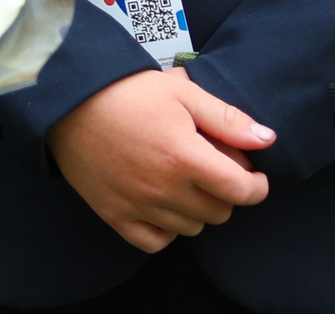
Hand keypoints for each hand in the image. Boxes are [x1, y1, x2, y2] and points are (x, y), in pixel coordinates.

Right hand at [48, 68, 272, 250]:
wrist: (67, 100)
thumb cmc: (125, 91)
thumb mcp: (180, 92)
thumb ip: (226, 118)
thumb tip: (268, 139)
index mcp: (183, 156)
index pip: (242, 191)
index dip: (257, 185)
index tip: (253, 175)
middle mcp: (163, 188)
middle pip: (220, 212)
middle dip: (225, 192)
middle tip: (210, 167)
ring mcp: (138, 205)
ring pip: (192, 227)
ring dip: (197, 208)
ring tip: (182, 179)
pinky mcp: (115, 215)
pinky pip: (157, 242)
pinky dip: (166, 229)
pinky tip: (162, 203)